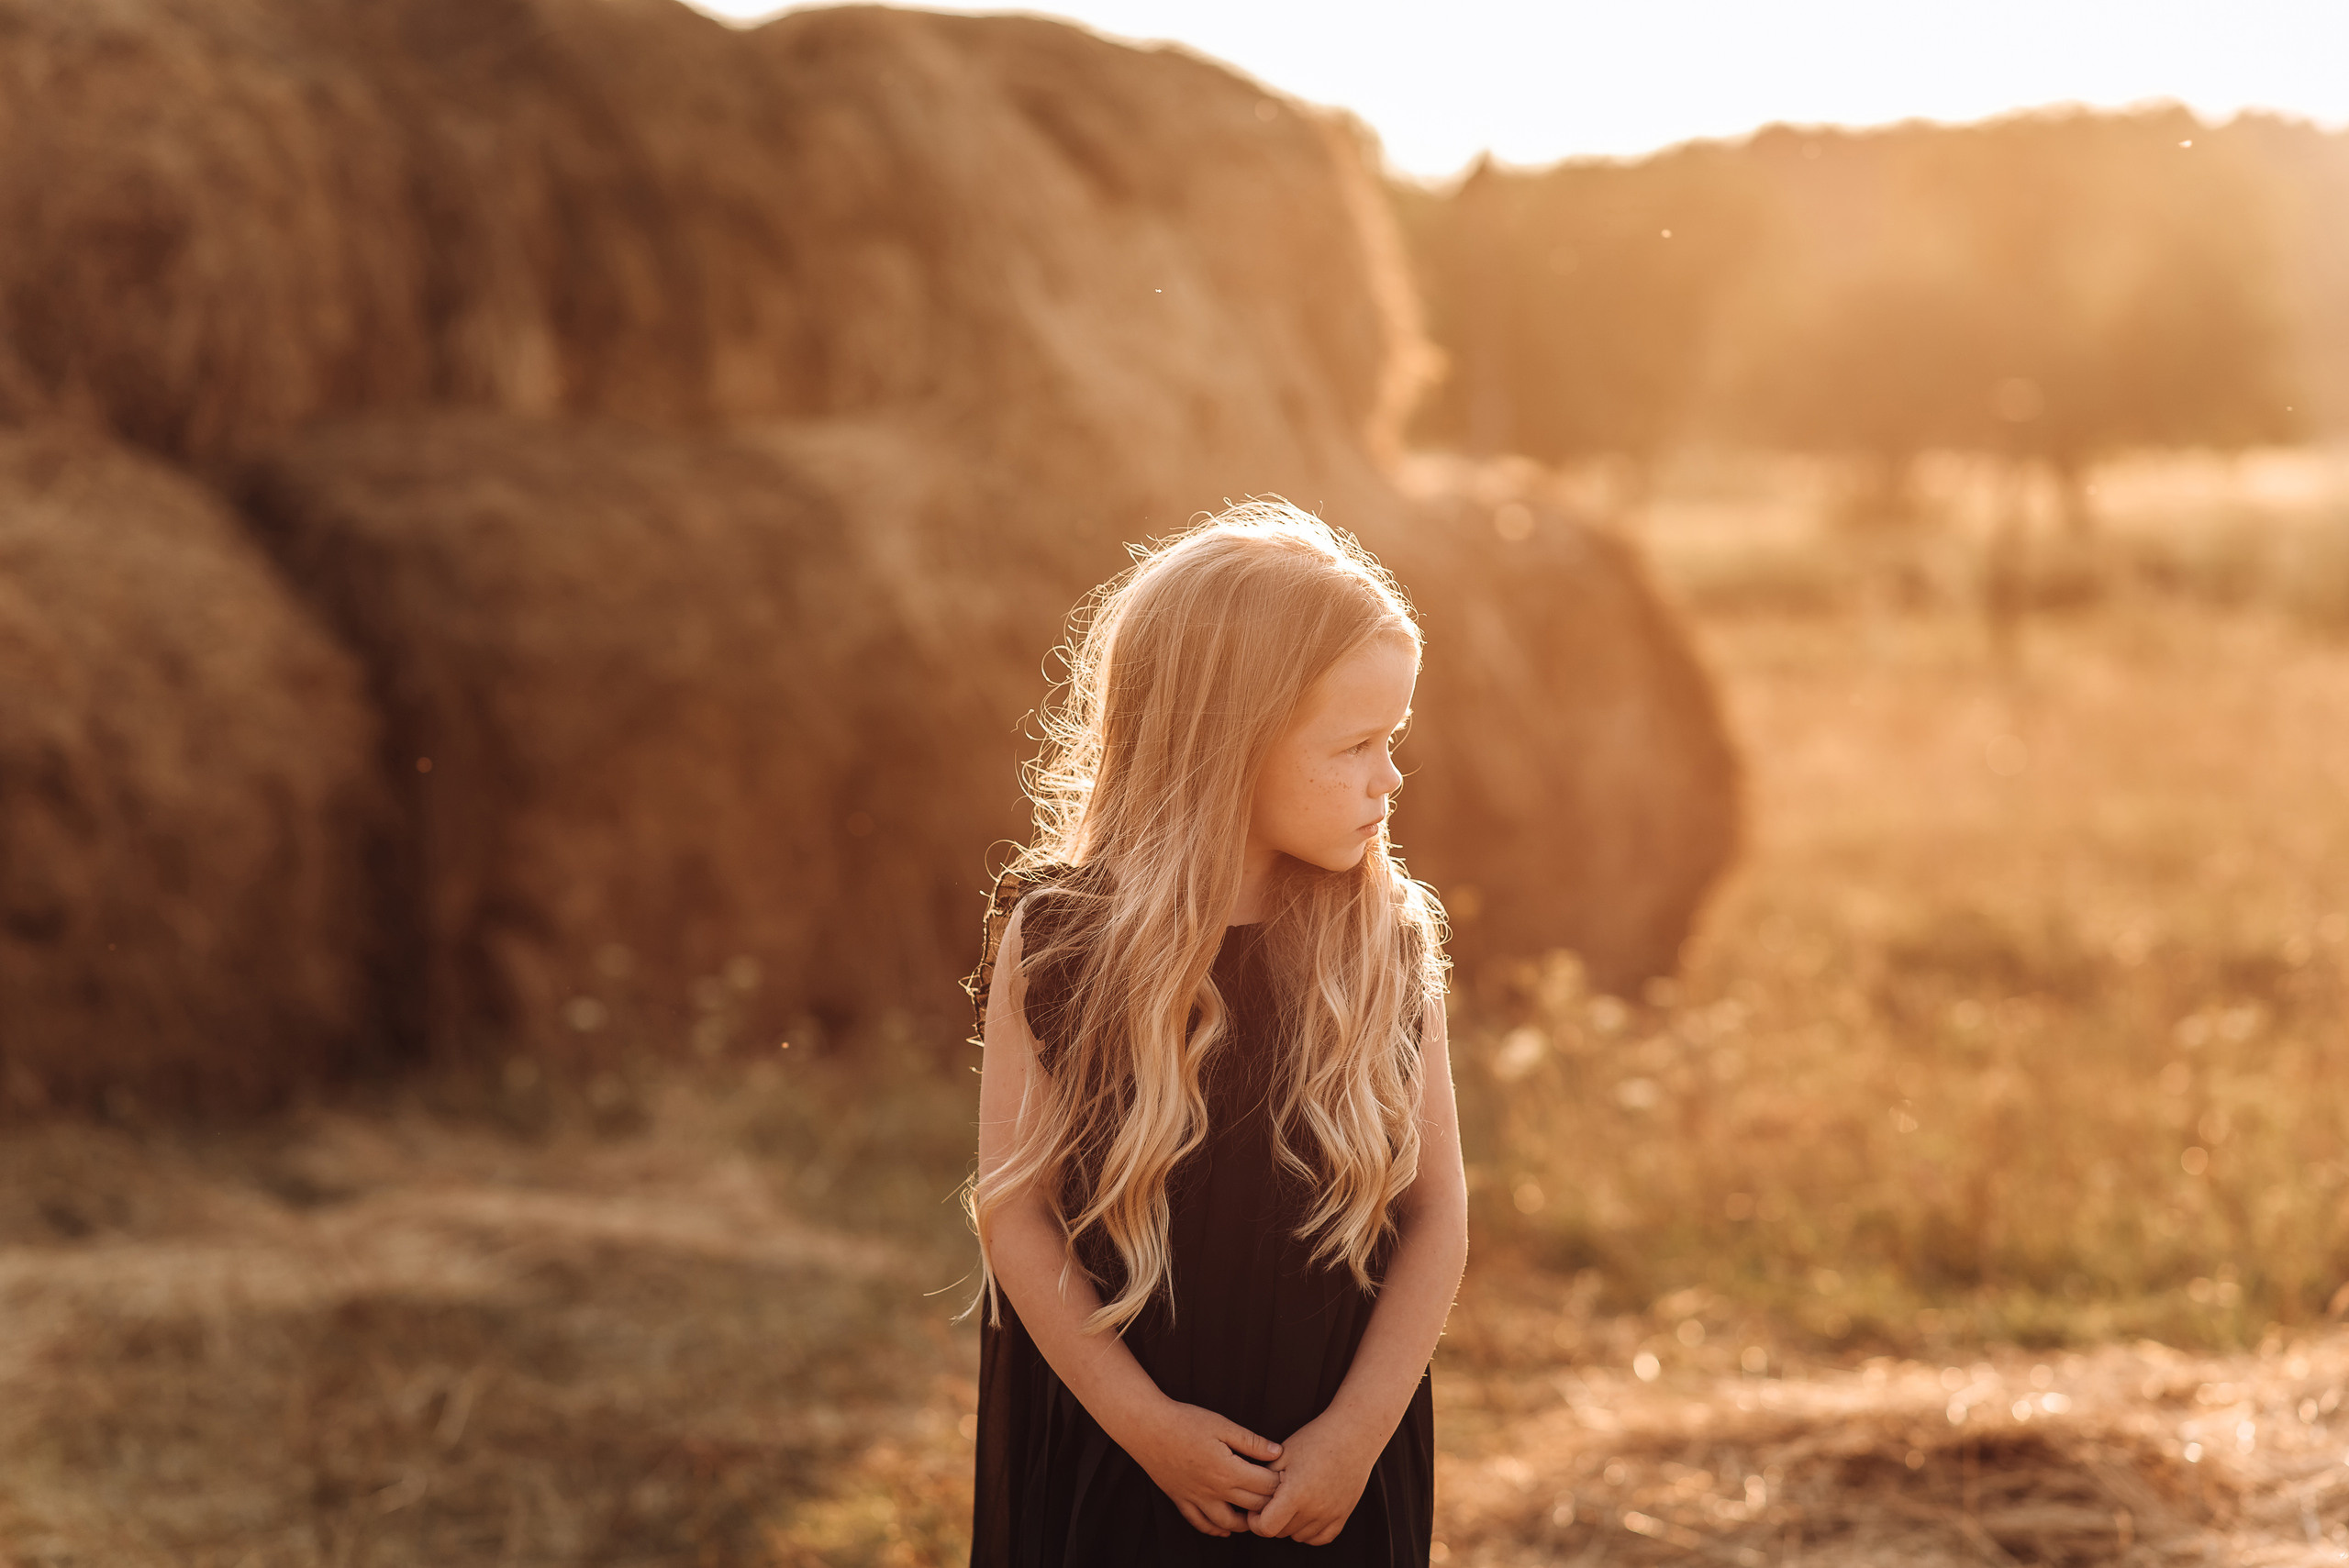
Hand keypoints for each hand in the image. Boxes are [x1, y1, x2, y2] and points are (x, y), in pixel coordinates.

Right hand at [1124, 1400, 1283, 1535]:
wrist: (1147, 1428)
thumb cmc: (1185, 1421)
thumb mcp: (1222, 1425)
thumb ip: (1251, 1441)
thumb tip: (1277, 1452)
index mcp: (1228, 1470)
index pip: (1265, 1486)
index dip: (1281, 1483)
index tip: (1288, 1476)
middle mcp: (1214, 1490)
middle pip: (1252, 1507)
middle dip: (1270, 1503)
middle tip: (1280, 1496)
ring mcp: (1197, 1499)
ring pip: (1228, 1524)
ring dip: (1246, 1523)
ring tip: (1256, 1514)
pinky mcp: (1181, 1500)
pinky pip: (1201, 1523)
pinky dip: (1215, 1530)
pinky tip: (1224, 1529)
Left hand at [1247, 1407, 1380, 1544]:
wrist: (1353, 1433)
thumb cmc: (1316, 1438)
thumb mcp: (1282, 1454)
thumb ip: (1264, 1479)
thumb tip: (1251, 1497)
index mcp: (1296, 1494)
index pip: (1266, 1527)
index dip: (1255, 1521)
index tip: (1254, 1509)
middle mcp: (1314, 1509)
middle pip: (1281, 1532)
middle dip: (1270, 1519)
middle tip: (1271, 1500)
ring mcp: (1331, 1514)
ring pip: (1299, 1536)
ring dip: (1289, 1525)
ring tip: (1289, 1502)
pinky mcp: (1343, 1514)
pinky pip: (1321, 1538)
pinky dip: (1309, 1531)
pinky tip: (1305, 1514)